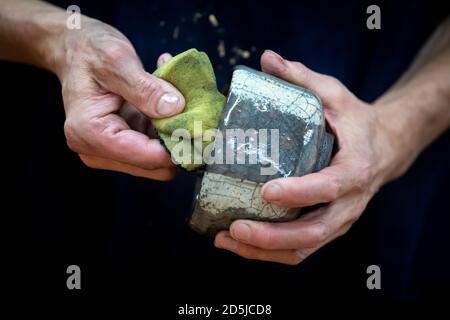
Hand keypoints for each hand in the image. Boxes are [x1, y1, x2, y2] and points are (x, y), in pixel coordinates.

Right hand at [58, 19, 183, 179]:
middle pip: (153, 165)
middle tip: (195, 113)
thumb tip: (175, 109)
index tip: (200, 130)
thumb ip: (145, 87)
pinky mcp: (124, 146)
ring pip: (159, 159)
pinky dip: (168, 128)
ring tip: (177, 100)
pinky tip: (168, 102)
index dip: (175, 148)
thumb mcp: (117, 60)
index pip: (141, 156)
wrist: (77, 50)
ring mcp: (111, 151)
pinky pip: (157, 146)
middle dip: (177, 141)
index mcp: (89, 132)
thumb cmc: (89, 51)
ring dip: (175, 133)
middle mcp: (96, 150)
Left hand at [214, 50, 405, 264]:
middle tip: (234, 228)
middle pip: (313, 232)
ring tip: (226, 240)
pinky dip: (270, 252)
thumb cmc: (355, 121)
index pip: (329, 187)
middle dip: (271, 236)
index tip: (267, 191)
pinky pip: (300, 250)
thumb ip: (303, 78)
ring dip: (264, 251)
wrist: (383, 147)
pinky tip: (241, 243)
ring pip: (303, 249)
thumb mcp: (335, 94)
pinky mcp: (327, 227)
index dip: (300, 193)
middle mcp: (348, 203)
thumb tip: (266, 59)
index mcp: (354, 169)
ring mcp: (338, 220)